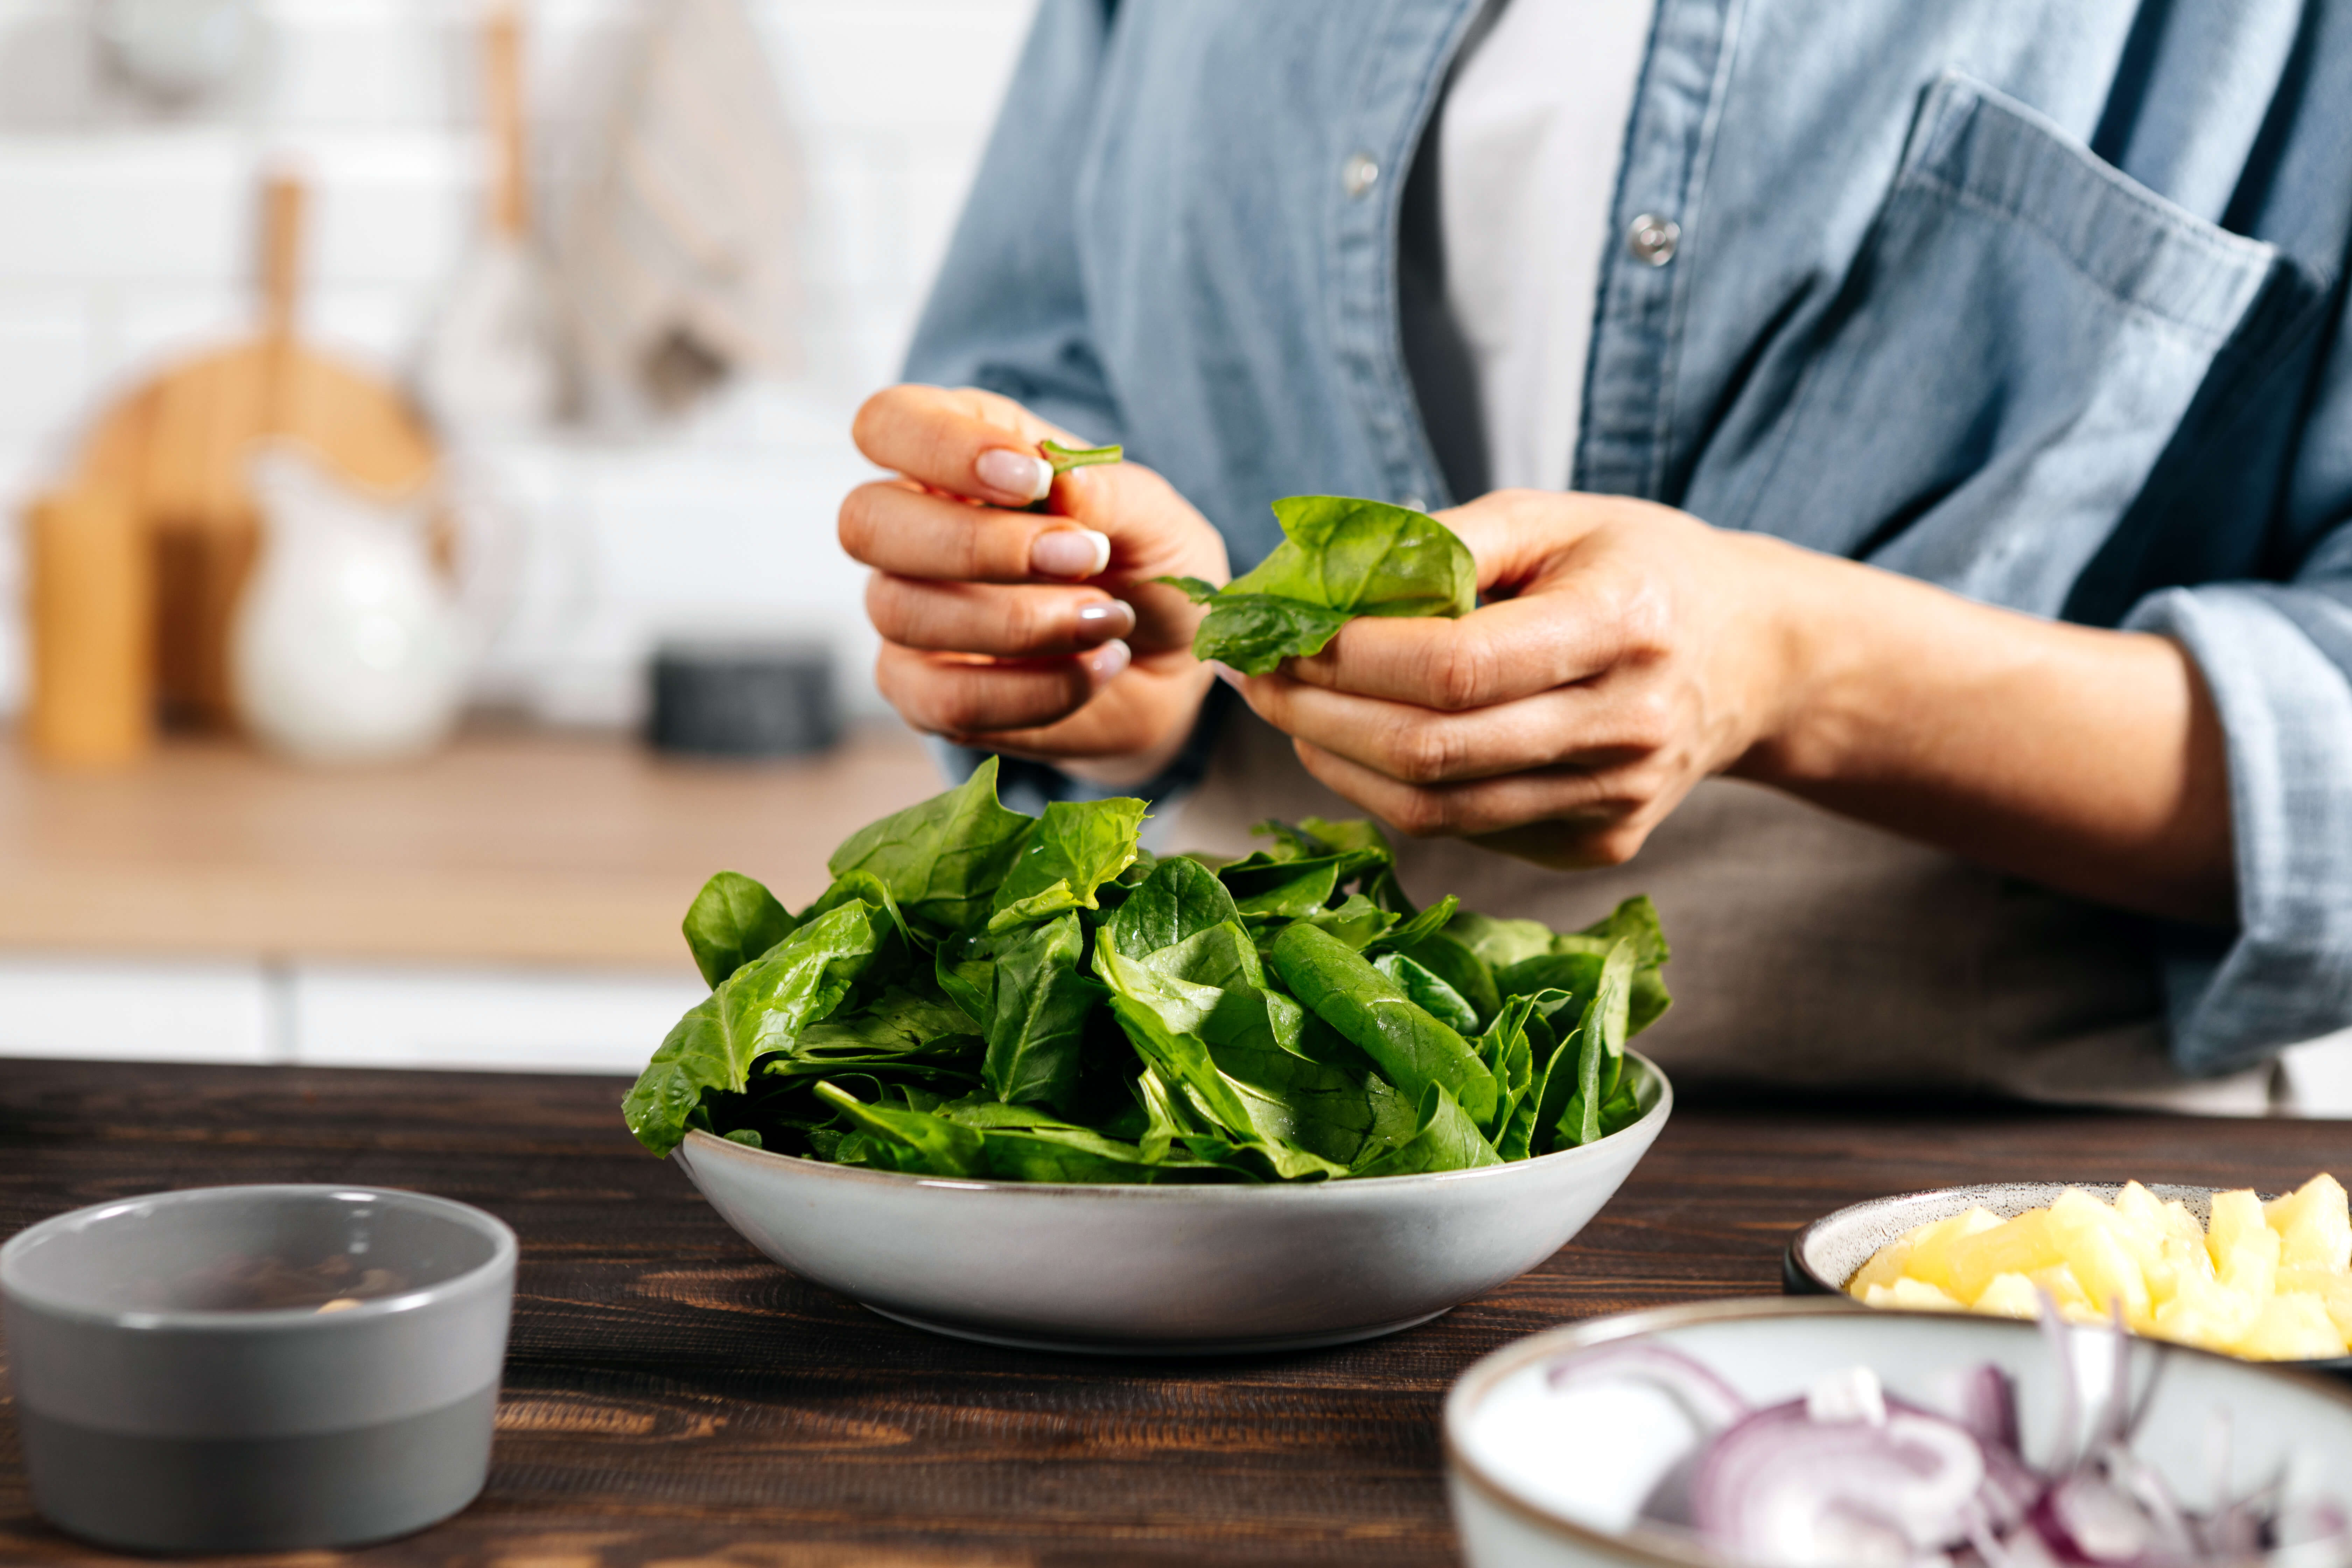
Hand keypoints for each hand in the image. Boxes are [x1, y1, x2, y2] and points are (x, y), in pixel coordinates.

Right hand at [842, 385, 1226, 780]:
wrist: (1172, 662)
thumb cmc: (1146, 566)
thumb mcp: (1152, 515)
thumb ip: (1105, 491)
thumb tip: (1060, 480)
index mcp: (955, 454)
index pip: (887, 423)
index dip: (942, 447)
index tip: (1033, 477)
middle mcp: (912, 529)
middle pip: (865, 522)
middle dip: (976, 544)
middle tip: (1082, 557)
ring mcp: (906, 613)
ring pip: (901, 612)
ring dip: (1021, 622)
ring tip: (1108, 619)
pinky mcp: (922, 692)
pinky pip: (943, 699)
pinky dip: (1033, 691)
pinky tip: (1095, 668)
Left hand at [1229, 489, 1798, 867]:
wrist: (1750, 656)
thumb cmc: (1630, 567)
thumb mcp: (1547, 517)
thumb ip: (1433, 544)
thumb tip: (1312, 584)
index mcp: (1624, 625)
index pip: (1454, 665)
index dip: (1348, 657)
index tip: (1276, 632)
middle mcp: (1629, 726)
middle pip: (1433, 748)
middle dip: (1317, 713)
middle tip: (1252, 676)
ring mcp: (1618, 800)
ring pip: (1436, 808)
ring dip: (1336, 761)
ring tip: (1285, 710)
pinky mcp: (1601, 845)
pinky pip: (1465, 830)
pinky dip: (1389, 792)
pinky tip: (1356, 745)